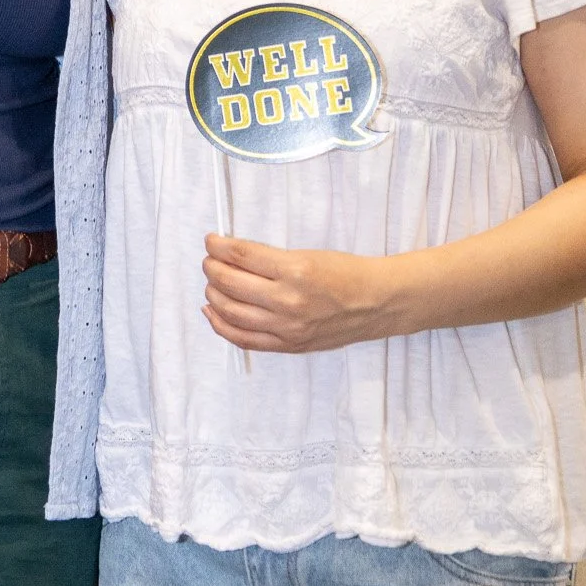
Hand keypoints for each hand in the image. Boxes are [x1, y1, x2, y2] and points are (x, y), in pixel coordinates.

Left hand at [202, 234, 401, 353]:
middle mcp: (288, 300)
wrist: (376, 302)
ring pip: (231, 312)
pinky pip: (244, 339)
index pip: (242, 256)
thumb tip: (232, 255)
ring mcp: (287, 327)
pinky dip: (221, 325)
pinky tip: (212, 312)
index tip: (211, 240)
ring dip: (213, 294)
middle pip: (230, 283)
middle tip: (209, 260)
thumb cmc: (346, 273)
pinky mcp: (289, 345)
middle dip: (212, 268)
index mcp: (295, 269)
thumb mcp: (308, 254)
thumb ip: (269, 259)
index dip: (219, 246)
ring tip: (211, 283)